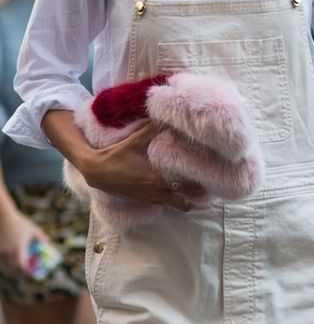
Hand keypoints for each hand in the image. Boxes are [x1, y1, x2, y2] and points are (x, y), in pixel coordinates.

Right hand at [0, 206, 50, 277]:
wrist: (2, 217)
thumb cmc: (19, 222)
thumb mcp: (32, 229)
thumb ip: (41, 238)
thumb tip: (49, 245)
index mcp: (18, 249)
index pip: (22, 267)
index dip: (27, 273)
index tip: (32, 273)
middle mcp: (8, 253)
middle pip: (13, 271)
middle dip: (20, 274)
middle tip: (26, 274)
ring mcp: (0, 253)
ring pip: (6, 268)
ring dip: (12, 271)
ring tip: (19, 269)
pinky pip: (1, 263)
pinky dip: (6, 266)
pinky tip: (11, 263)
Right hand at [80, 121, 203, 210]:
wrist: (96, 172)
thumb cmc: (117, 154)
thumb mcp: (135, 139)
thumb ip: (152, 129)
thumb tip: (166, 117)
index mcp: (157, 178)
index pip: (186, 186)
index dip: (198, 182)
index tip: (206, 174)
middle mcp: (156, 192)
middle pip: (185, 203)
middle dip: (195, 196)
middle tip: (203, 183)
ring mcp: (150, 199)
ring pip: (175, 206)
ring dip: (184, 199)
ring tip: (191, 188)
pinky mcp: (143, 201)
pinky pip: (163, 204)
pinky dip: (170, 198)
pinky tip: (172, 187)